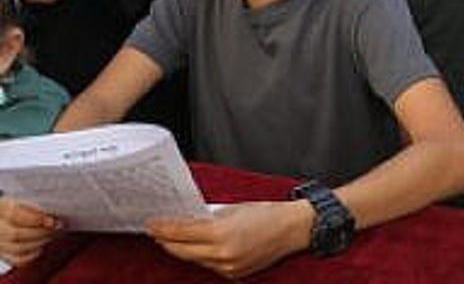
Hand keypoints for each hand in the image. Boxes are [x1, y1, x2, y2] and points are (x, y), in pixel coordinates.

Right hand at [0, 197, 61, 266]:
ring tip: (53, 234)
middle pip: (17, 234)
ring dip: (39, 242)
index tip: (52, 220)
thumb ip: (33, 205)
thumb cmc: (16, 206)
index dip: (35, 219)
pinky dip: (30, 256)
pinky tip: (40, 248)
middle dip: (41, 232)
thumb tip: (52, 212)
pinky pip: (15, 260)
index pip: (15, 215)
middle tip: (57, 227)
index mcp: (1, 209)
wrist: (3, 217)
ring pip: (17, 248)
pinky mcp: (2, 253)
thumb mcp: (22, 199)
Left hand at [147, 199, 311, 279]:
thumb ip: (210, 215)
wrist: (293, 229)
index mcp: (221, 233)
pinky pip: (209, 265)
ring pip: (195, 259)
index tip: (151, 224)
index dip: (163, 228)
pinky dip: (201, 255)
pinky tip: (197, 247)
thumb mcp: (235, 207)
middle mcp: (222, 254)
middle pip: (182, 251)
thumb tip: (190, 218)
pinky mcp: (233, 274)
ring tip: (173, 237)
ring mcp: (227, 267)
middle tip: (155, 231)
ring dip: (183, 249)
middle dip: (167, 241)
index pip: (182, 232)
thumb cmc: (268, 212)